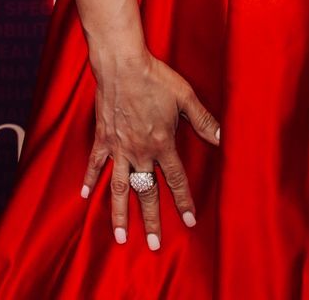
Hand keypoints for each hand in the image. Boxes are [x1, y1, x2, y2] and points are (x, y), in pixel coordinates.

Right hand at [82, 51, 221, 250]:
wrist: (122, 64)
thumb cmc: (155, 78)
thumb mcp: (185, 97)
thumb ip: (203, 120)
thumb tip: (223, 137)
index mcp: (162, 144)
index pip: (176, 180)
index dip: (183, 202)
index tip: (189, 222)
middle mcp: (140, 151)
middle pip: (146, 192)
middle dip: (151, 220)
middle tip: (154, 244)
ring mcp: (118, 147)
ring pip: (118, 187)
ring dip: (120, 213)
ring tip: (121, 237)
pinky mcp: (102, 138)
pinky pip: (96, 164)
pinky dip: (90, 180)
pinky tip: (85, 197)